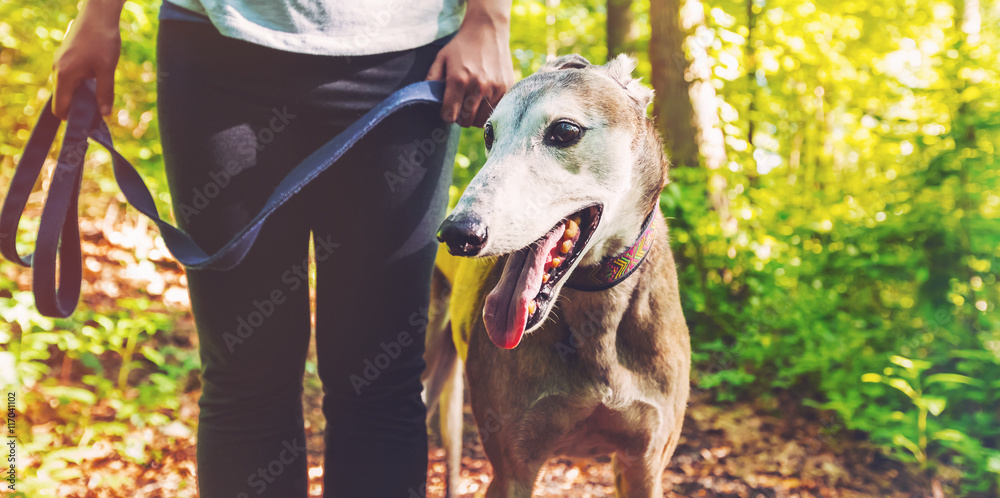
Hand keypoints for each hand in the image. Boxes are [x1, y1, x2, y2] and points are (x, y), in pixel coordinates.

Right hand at [51, 0, 125, 118]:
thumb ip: (105, 93)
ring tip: (101, 95)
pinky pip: (71, 76)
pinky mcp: (66, 56)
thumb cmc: (102, 40)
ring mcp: (60, 62)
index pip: (59, 107)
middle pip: (64, 98)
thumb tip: (105, 114)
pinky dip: (82, 83)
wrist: (98, 14)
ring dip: (82, 94)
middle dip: (80, 108)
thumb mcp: (107, 69)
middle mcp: (57, 70)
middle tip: (100, 112)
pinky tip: (97, 80)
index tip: (89, 125)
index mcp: (64, 76)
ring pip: (69, 87)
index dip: (72, 119)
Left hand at [425, 5, 514, 127]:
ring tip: (472, 104)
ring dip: (475, 116)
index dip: (446, 115)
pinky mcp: (507, 89)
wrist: (487, 30)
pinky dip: (488, 110)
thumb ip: (431, 80)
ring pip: (482, 120)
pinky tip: (484, 99)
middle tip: (460, 106)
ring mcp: (495, 88)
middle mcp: (478, 86)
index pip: (450, 115)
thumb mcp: (441, 59)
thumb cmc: (461, 46)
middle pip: (466, 121)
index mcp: (459, 80)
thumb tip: (426, 101)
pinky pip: (496, 112)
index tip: (447, 109)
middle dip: (460, 117)